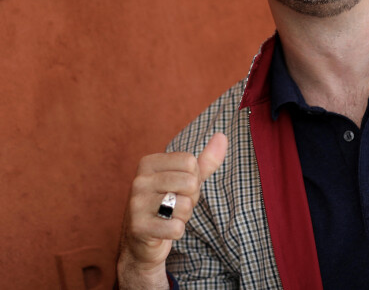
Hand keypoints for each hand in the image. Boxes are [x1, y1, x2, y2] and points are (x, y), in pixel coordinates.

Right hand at [117, 133, 227, 288]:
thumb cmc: (168, 203)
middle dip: (190, 198)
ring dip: (184, 215)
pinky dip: (177, 231)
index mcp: (148, 163)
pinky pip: (176, 228)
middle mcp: (139, 180)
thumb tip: (222, 136)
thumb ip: (206, 159)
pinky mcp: (139, 228)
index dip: (193, 178)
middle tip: (175, 205)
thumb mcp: (187, 179)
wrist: (141, 242)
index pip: (190, 162)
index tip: (178, 188)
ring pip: (185, 205)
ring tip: (169, 217)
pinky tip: (164, 231)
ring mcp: (137, 204)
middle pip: (190, 182)